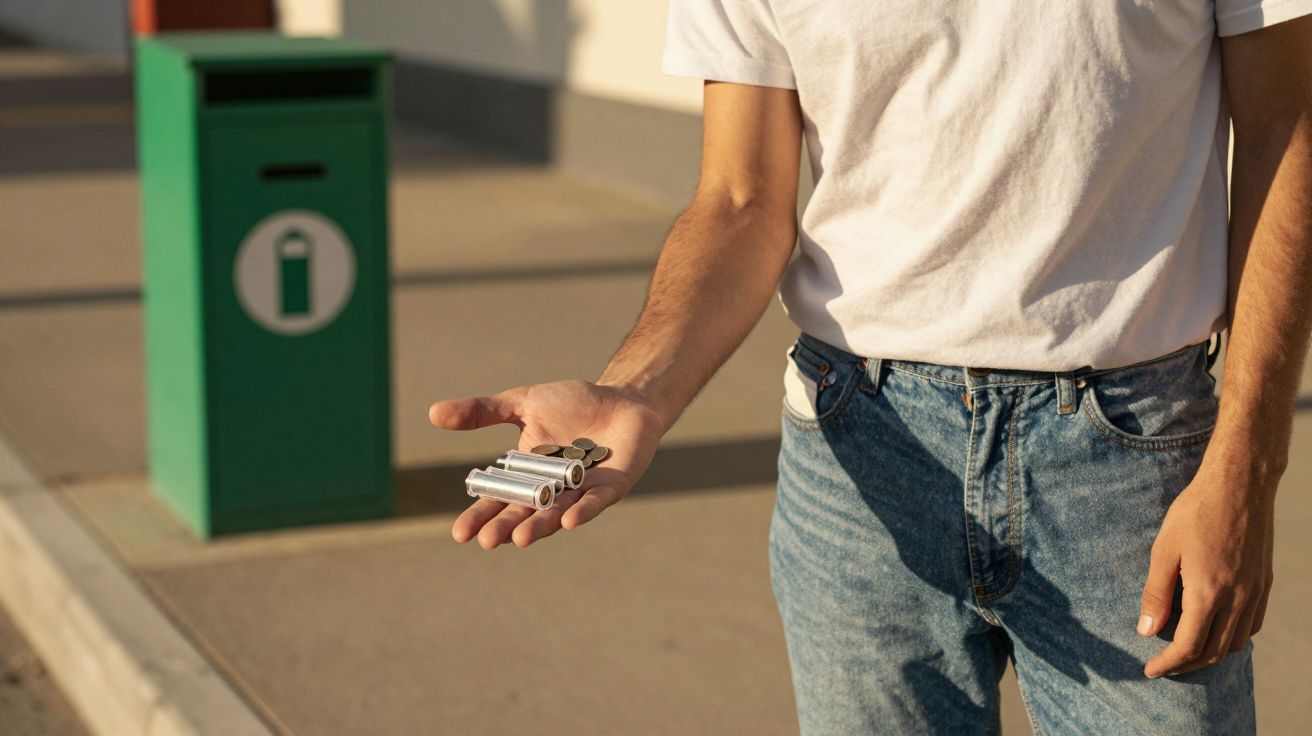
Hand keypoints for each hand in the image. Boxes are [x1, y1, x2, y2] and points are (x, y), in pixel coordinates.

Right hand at [428, 380, 665, 548]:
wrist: (621, 398)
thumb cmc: (572, 403)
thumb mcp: (521, 403)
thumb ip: (481, 411)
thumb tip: (433, 413)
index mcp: (527, 475)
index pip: (498, 500)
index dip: (480, 516)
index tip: (459, 534)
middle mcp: (552, 490)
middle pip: (524, 513)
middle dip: (506, 526)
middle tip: (487, 541)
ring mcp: (581, 491)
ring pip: (557, 513)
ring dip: (539, 526)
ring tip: (519, 539)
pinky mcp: (612, 487)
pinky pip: (595, 502)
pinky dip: (582, 511)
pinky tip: (568, 520)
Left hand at [1138, 456, 1275, 677]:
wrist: (1239, 486)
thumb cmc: (1195, 512)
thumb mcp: (1163, 550)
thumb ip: (1156, 593)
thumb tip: (1147, 631)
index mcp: (1209, 592)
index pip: (1189, 646)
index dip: (1168, 663)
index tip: (1150, 670)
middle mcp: (1238, 598)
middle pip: (1213, 651)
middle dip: (1186, 664)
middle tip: (1163, 665)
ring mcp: (1256, 592)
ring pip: (1235, 642)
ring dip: (1210, 652)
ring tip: (1185, 648)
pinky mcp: (1265, 583)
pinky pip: (1252, 624)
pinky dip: (1232, 636)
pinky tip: (1214, 627)